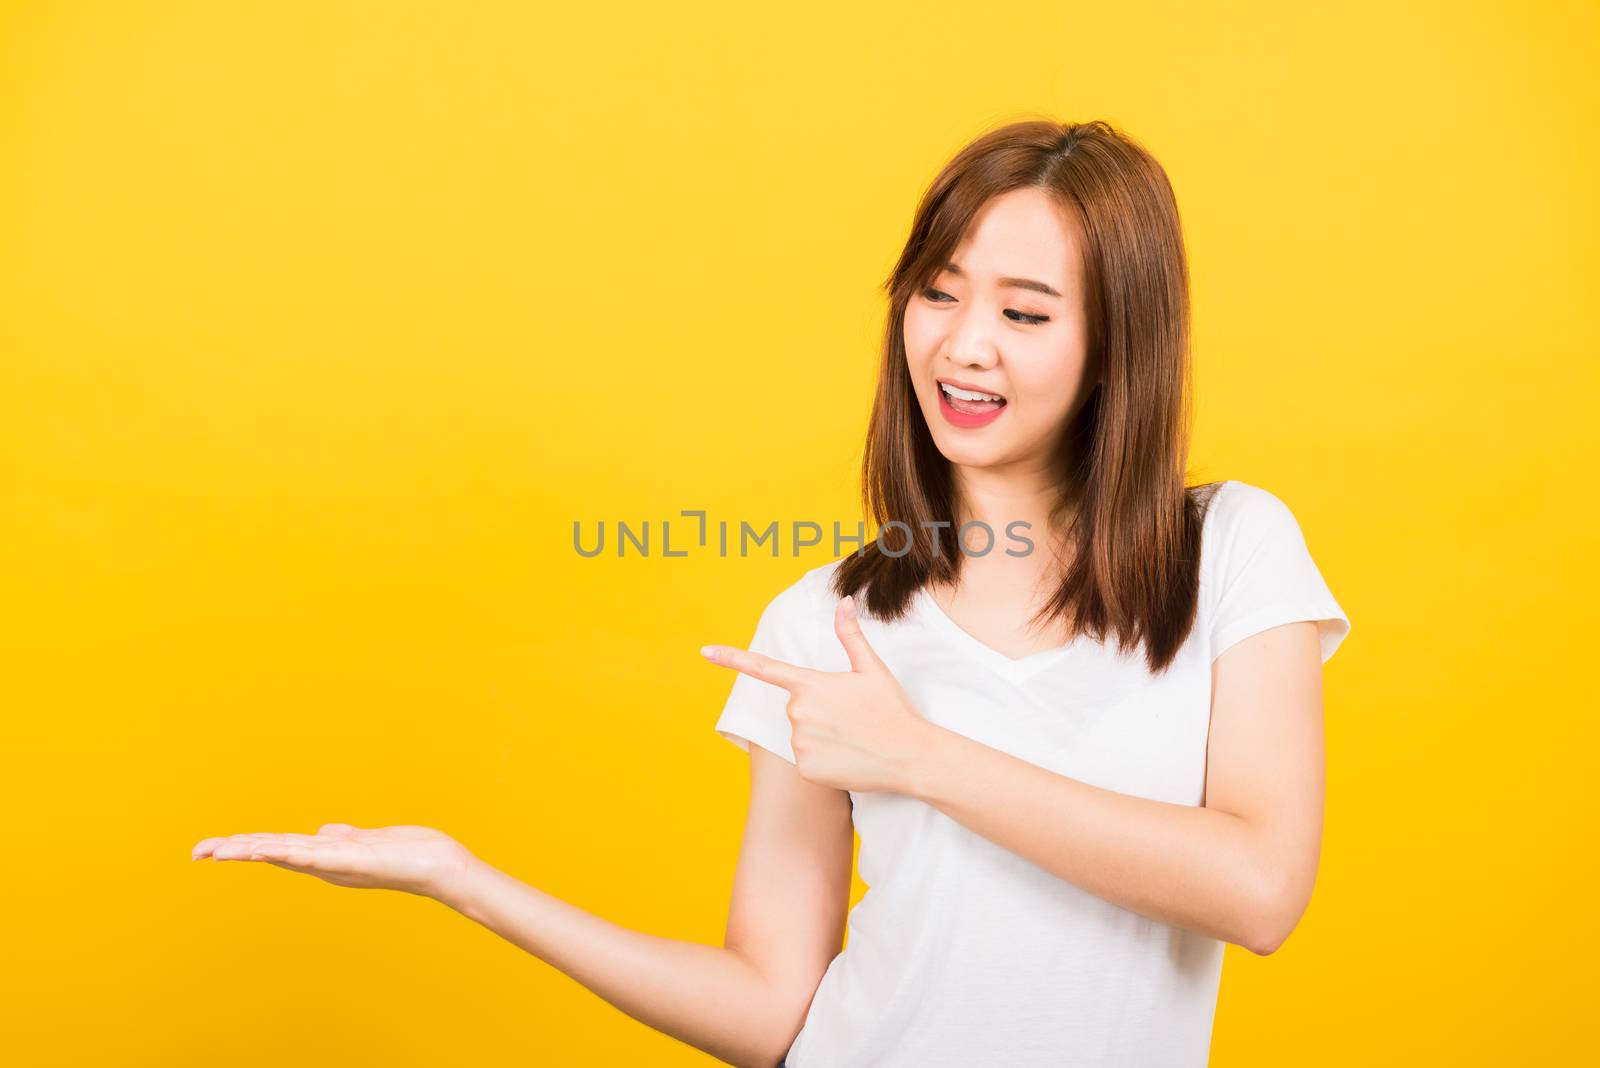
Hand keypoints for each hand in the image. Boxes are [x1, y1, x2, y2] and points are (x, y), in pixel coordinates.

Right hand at [190, 823, 476, 900]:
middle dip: (233, 850)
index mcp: (325, 856)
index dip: (244, 845)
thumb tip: (322, 831)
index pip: (276, 847)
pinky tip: (264, 850)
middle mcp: (324, 863)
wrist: (439, 867)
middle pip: (270, 851)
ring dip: (250, 849)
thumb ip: (342, 838)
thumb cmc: (408, 854)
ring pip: (284, 853)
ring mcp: (336, 864)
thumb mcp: (367, 842)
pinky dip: (287, 853)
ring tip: (218, 850)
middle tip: (196, 852)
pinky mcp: (352, 862)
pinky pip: (313, 856)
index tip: (211, 848)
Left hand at [701, 594, 933, 793]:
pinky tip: (848, 758)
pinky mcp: (805, 769)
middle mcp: (798, 713)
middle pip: (796, 707)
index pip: (763, 667)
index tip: (704, 651)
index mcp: (810, 684)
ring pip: (801, 734)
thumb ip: (849, 635)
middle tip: (851, 717)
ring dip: (822, 736)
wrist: (910, 755)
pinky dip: (824, 760)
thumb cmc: (892, 709)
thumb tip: (844, 601)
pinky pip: (806, 760)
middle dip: (818, 710)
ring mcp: (799, 743)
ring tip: (853, 738)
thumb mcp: (871, 669)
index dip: (731, 658)